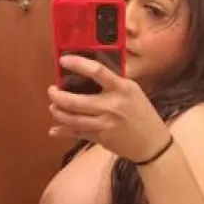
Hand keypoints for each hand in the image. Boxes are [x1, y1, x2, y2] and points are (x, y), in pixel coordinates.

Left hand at [48, 55, 170, 162]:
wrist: (152, 142)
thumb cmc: (142, 113)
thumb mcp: (133, 91)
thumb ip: (114, 82)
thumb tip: (90, 72)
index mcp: (121, 89)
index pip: (97, 71)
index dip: (78, 64)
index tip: (63, 60)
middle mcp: (111, 106)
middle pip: (75, 101)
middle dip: (57, 96)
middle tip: (52, 91)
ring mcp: (105, 124)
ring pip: (72, 119)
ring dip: (58, 113)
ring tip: (53, 107)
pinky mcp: (101, 138)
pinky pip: (78, 133)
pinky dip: (63, 131)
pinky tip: (54, 129)